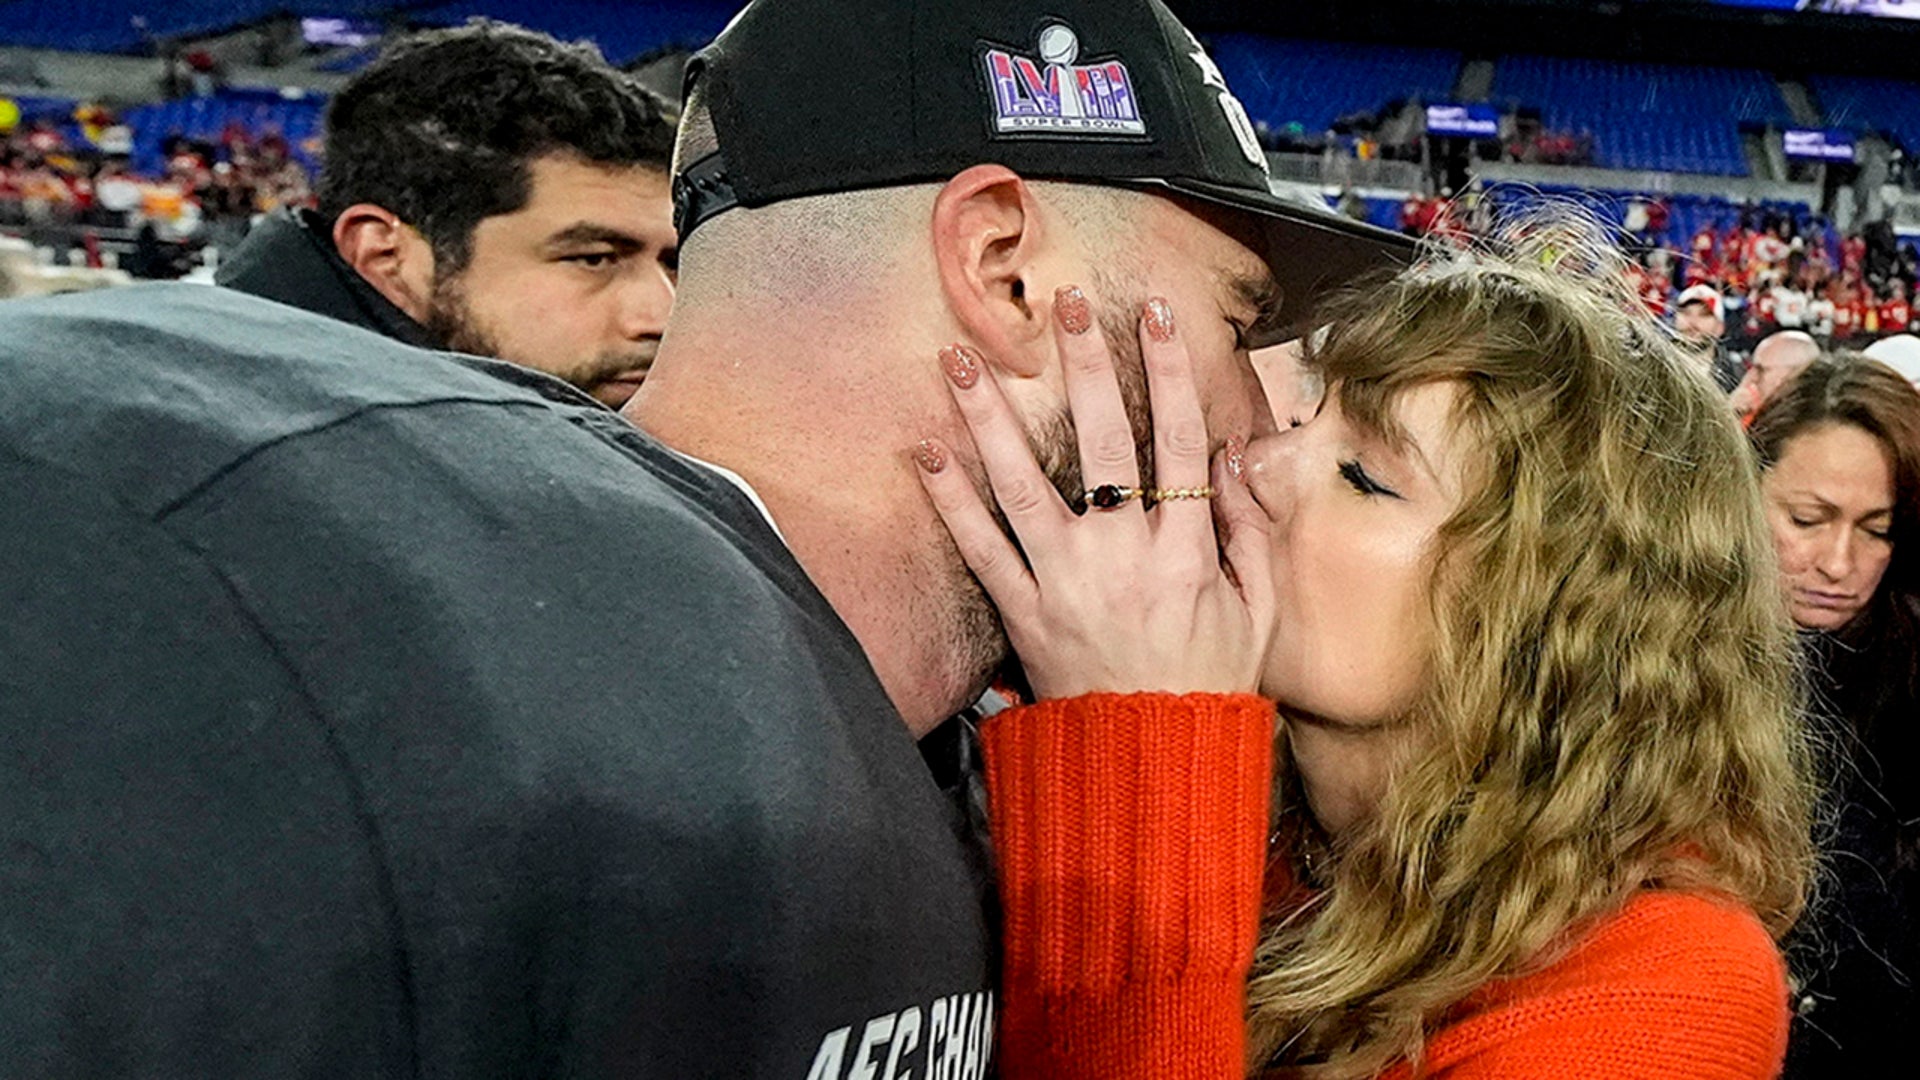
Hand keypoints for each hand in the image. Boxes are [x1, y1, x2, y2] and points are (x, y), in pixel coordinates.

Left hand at [914, 285, 1274, 698]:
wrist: (1153, 763)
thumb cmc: (1209, 685)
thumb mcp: (1257, 611)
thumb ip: (1248, 532)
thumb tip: (1233, 457)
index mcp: (1186, 551)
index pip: (1179, 440)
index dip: (1169, 370)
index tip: (1153, 313)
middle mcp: (1123, 557)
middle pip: (1104, 441)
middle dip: (1085, 365)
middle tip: (1065, 303)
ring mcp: (1065, 583)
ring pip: (1023, 485)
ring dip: (990, 417)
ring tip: (961, 357)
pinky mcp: (1022, 614)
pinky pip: (980, 549)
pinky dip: (950, 501)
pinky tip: (923, 452)